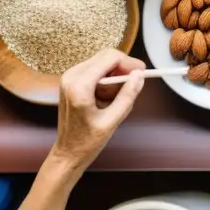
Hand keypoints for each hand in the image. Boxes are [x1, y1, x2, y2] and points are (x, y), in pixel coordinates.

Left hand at [50, 49, 145, 172]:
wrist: (66, 153)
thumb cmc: (87, 142)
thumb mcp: (111, 121)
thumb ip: (127, 96)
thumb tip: (139, 75)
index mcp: (80, 86)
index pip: (110, 58)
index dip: (129, 62)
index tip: (142, 72)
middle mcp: (71, 76)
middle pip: (105, 56)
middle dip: (123, 67)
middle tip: (136, 81)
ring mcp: (69, 77)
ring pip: (101, 62)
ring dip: (115, 74)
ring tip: (120, 95)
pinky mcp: (70, 81)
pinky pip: (94, 69)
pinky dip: (106, 78)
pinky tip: (109, 96)